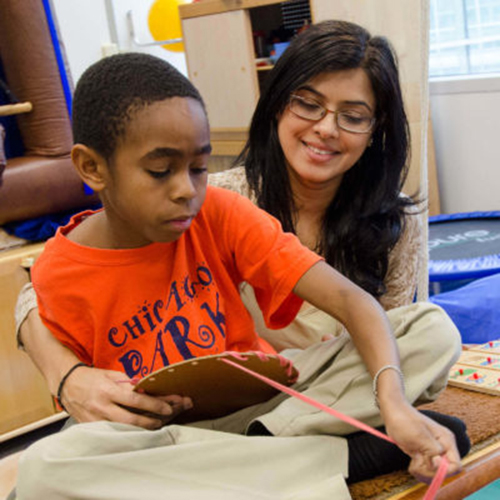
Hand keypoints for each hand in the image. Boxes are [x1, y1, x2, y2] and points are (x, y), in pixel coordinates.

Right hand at [60, 365, 192, 428]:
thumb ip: (129, 383)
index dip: (154, 404)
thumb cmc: (93, 377)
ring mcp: (95, 420)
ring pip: (124, 429)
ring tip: (158, 424)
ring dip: (143, 428)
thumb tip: (149, 389)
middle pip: (132, 419)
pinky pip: (113, 432)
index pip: (136, 399)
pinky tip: (140, 430)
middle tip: (168, 417)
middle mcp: (102, 407)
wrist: (67, 383)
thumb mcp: (112, 374)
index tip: (169, 406)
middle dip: (153, 420)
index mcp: (109, 390)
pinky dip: (128, 432)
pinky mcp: (90, 428)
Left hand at [381, 402, 461, 482]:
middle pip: (445, 472)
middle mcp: (443, 447)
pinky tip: (412, 465)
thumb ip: (433, 451)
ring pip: (435, 472)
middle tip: (416, 465)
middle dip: (430, 472)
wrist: (393, 412)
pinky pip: (427, 469)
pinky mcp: (425, 454)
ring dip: (424, 472)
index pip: (456, 465)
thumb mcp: (419, 437)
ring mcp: (433, 451)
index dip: (443, 471)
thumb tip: (438, 464)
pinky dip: (420, 470)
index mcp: (447, 440)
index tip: (427, 465)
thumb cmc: (405, 421)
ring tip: (413, 465)